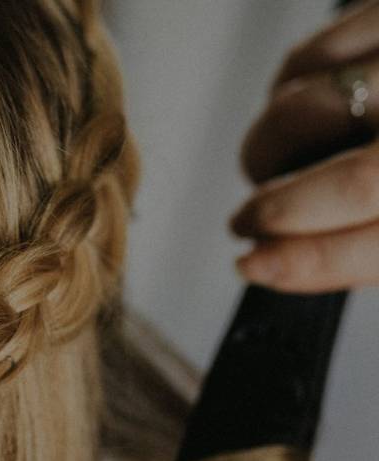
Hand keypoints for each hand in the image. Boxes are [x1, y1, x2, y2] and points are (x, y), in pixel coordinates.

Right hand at [232, 0, 378, 292]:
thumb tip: (287, 259)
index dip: (308, 263)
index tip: (256, 266)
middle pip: (354, 181)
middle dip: (277, 211)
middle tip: (245, 222)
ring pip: (311, 113)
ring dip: (268, 151)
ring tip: (271, 164)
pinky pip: (309, 56)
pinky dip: (282, 90)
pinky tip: (293, 105)